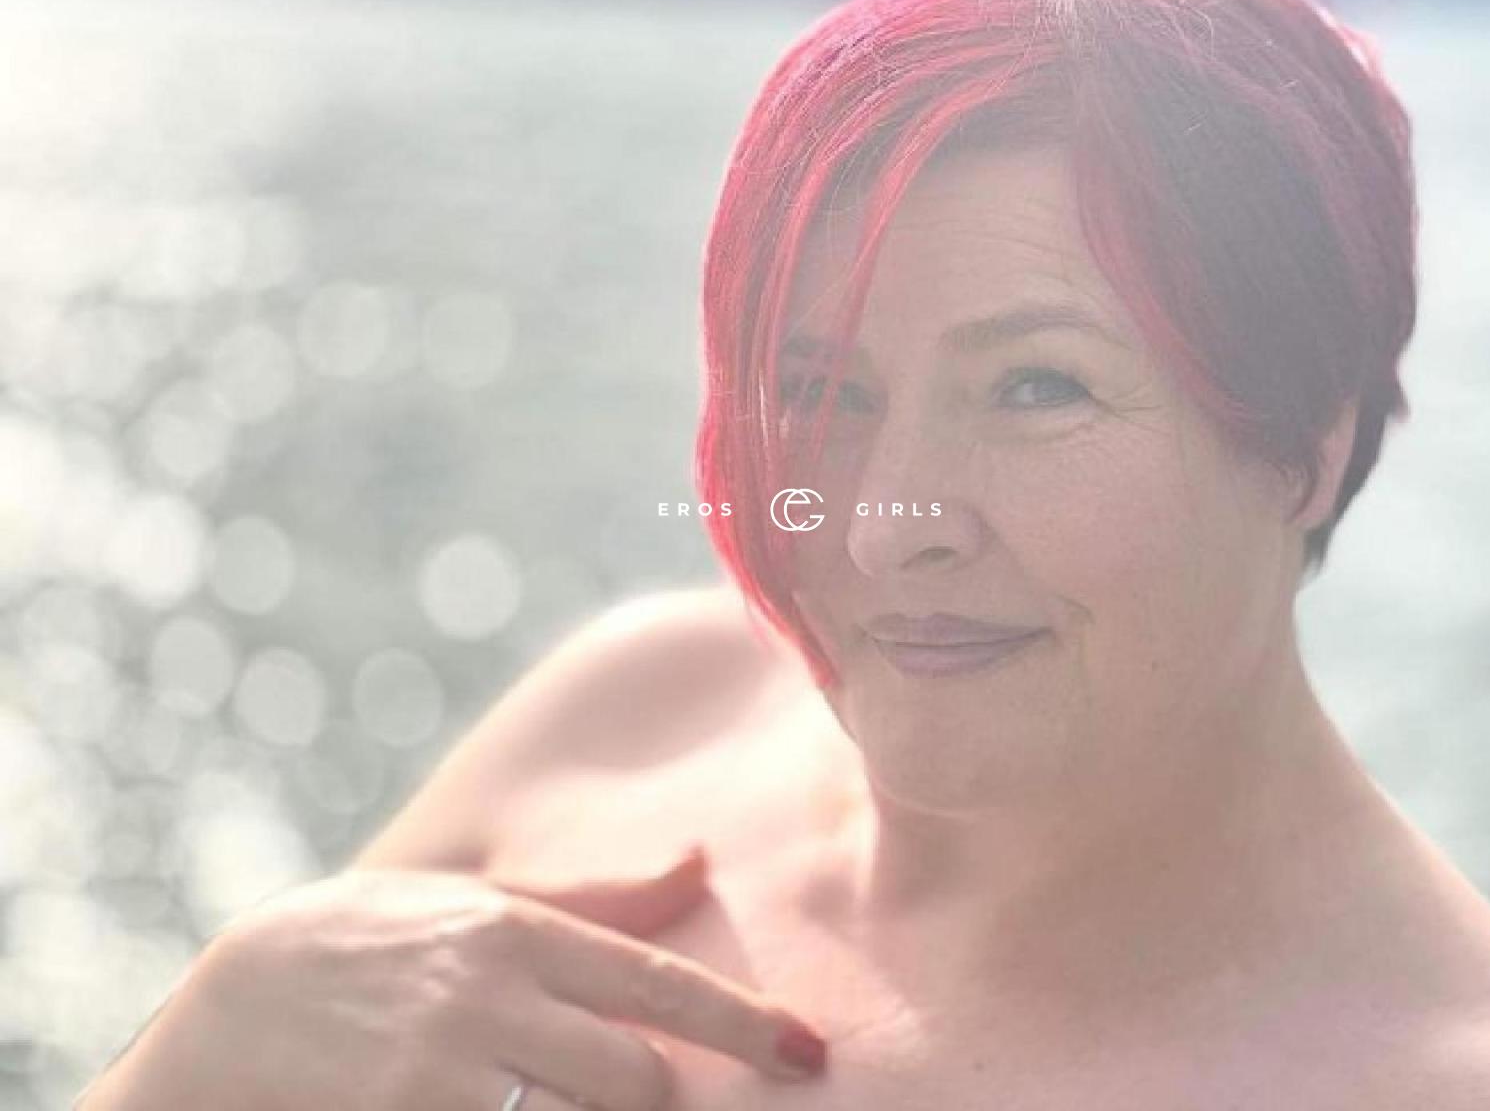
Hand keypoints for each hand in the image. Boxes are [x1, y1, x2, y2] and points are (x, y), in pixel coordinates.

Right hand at [81, 847, 826, 1109]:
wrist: (222, 1018)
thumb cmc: (362, 944)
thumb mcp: (467, 901)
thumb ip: (590, 896)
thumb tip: (697, 861)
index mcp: (509, 931)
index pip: (655, 983)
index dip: (743, 1026)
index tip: (809, 1054)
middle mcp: (481, 1001)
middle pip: (633, 1080)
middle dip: (665, 1104)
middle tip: (667, 1100)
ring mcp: (434, 1080)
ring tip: (579, 1096)